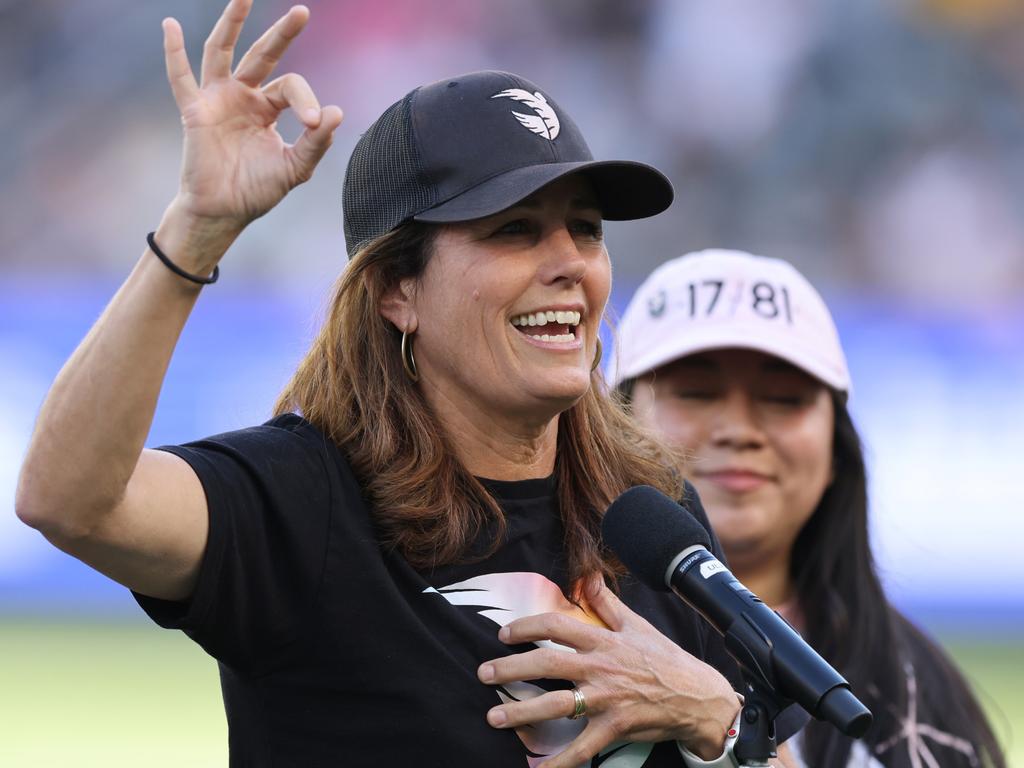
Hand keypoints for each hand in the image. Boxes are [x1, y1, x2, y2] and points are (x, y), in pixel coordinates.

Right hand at [160, 0, 342, 254]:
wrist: (224, 211)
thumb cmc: (257, 190)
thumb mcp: (295, 168)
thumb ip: (316, 142)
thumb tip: (337, 111)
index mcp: (268, 107)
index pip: (291, 87)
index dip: (305, 101)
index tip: (314, 124)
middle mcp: (243, 96)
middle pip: (262, 55)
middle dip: (282, 33)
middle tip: (303, 12)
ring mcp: (217, 100)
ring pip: (222, 52)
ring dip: (231, 23)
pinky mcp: (195, 112)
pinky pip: (181, 78)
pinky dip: (174, 53)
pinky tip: (171, 26)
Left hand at [477, 575, 740, 767]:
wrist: (698, 697)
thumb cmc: (665, 659)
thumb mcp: (636, 625)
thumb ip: (607, 603)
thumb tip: (586, 577)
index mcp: (603, 640)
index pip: (557, 626)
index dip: (527, 627)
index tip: (504, 633)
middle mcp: (601, 667)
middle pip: (547, 664)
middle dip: (511, 668)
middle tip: (483, 674)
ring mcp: (607, 699)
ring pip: (556, 705)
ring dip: (521, 713)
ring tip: (493, 717)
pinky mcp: (615, 728)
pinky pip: (581, 749)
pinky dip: (558, 762)